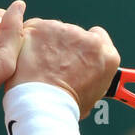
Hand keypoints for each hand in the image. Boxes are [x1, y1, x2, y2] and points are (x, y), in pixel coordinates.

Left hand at [5, 18, 120, 117]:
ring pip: (53, 32)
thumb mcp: (93, 96)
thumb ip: (92, 75)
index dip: (86, 48)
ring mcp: (62, 30)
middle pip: (74, 35)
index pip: (98, 37)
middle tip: (55, 71)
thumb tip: (84, 75)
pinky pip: (34, 29)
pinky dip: (30, 42)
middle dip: (65, 49)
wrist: (43, 104)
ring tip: (41, 69)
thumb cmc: (66, 106)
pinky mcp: (40, 27)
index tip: (79, 57)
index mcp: (105, 54)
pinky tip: (29, 61)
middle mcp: (86, 37)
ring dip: (47, 46)